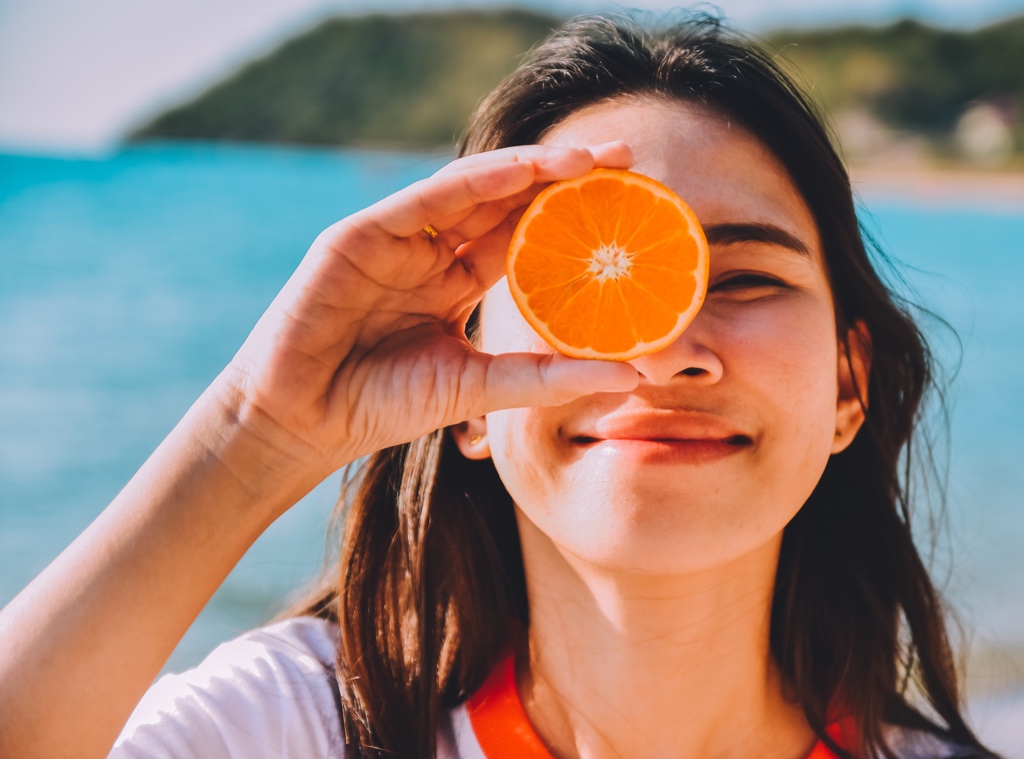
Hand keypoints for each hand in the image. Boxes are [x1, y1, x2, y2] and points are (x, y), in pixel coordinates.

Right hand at [222, 142, 640, 482]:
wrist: (301, 422)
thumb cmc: (380, 406)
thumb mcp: (475, 388)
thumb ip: (545, 377)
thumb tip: (631, 376)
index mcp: (456, 285)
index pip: (526, 241)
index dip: (576, 222)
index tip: (634, 210)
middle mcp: (432, 255)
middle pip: (508, 205)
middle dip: (564, 180)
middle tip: (627, 160)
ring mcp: (397, 241)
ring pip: (472, 191)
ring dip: (530, 169)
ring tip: (589, 158)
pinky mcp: (360, 236)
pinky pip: (424, 202)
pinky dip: (473, 182)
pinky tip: (522, 170)